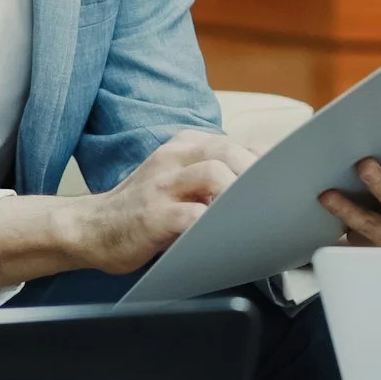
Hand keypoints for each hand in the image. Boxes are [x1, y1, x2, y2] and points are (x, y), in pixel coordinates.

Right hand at [72, 129, 261, 274]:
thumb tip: (263, 190)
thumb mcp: (176, 181)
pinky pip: (193, 215)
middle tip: (280, 201)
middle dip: (260, 174)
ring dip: (242, 194)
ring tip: (259, 215)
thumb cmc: (142, 209)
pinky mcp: (153, 215)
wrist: (90, 227)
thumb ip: (210, 178)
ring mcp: (162, 185)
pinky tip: (230, 236)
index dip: (267, 161)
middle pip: (229, 150)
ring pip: (214, 174)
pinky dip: (217, 225)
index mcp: (183, 146)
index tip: (290, 180)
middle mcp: (173, 157)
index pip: (236, 143)